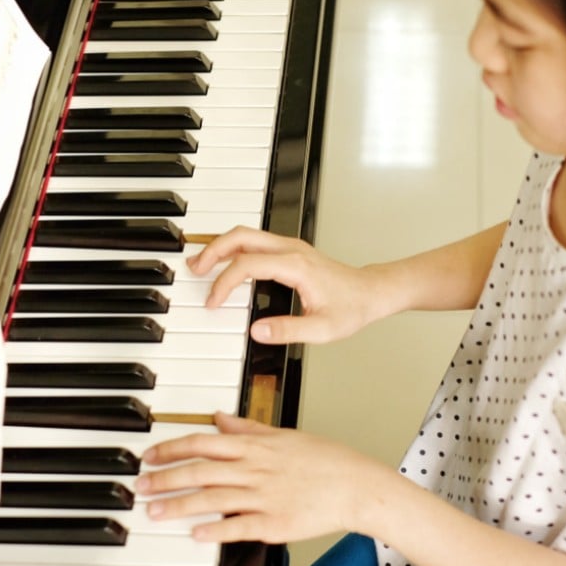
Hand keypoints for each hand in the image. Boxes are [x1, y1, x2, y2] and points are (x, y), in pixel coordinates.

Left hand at [134, 412, 389, 543]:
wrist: (355, 485)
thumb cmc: (323, 460)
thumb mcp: (283, 435)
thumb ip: (247, 427)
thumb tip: (220, 417)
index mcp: (255, 445)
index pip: (203, 442)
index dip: (172, 448)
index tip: (150, 456)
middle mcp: (255, 469)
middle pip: (200, 470)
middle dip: (165, 478)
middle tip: (140, 485)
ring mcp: (263, 496)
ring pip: (212, 498)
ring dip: (178, 505)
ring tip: (154, 511)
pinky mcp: (274, 523)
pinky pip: (238, 526)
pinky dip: (215, 529)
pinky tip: (194, 533)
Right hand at [187, 226, 380, 343]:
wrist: (371, 292)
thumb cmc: (351, 308)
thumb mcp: (323, 329)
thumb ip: (289, 331)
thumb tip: (256, 331)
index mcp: (296, 266)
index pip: (247, 264)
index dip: (224, 283)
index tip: (213, 302)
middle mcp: (291, 249)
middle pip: (241, 236)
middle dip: (212, 250)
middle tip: (194, 269)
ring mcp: (290, 247)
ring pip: (246, 234)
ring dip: (220, 246)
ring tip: (201, 264)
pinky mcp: (290, 251)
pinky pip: (254, 242)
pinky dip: (233, 249)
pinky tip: (224, 263)